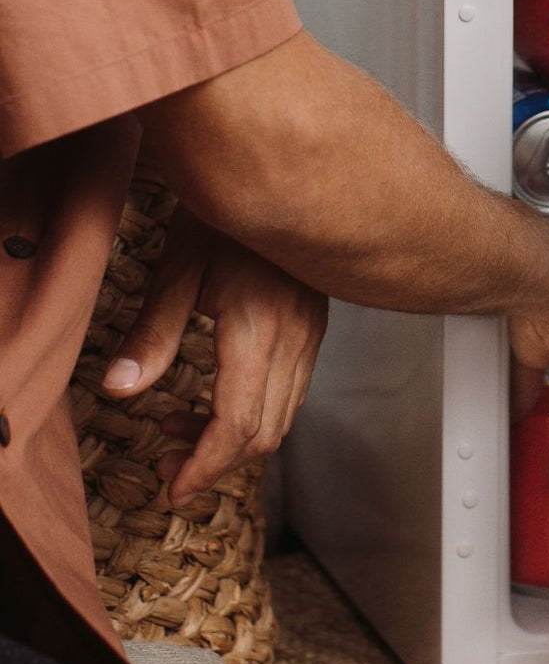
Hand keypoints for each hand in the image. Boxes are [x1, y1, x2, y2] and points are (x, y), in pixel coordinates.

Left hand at [102, 206, 327, 503]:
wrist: (286, 176)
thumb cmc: (225, 214)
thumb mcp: (178, 268)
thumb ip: (152, 334)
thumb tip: (120, 390)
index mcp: (259, 330)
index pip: (239, 424)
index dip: (206, 466)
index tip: (175, 487)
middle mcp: (294, 340)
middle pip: (266, 432)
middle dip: (217, 462)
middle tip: (167, 465)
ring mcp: (310, 336)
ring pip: (283, 416)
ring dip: (235, 439)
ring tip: (180, 430)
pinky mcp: (312, 329)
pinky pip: (292, 391)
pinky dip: (255, 411)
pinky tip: (217, 398)